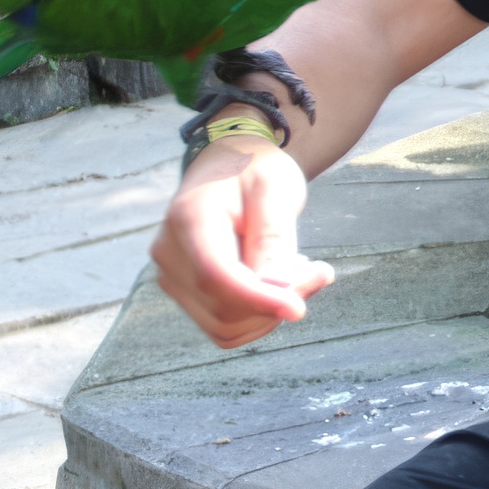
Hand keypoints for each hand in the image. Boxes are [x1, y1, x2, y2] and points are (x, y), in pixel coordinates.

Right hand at [150, 134, 334, 347]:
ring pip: (224, 326)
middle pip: (222, 309)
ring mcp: (171, 275)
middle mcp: (170, 252)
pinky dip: (256, 316)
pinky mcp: (183, 290)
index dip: (258, 300)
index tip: (300, 309)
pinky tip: (275, 282)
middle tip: (318, 272)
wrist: (229, 161)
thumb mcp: (276, 190)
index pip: (216, 275)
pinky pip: (222, 325)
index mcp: (189, 217)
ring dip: (269, 312)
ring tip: (297, 271)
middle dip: (276, 302)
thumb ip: (274, 240)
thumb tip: (278, 291)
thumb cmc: (255, 168)